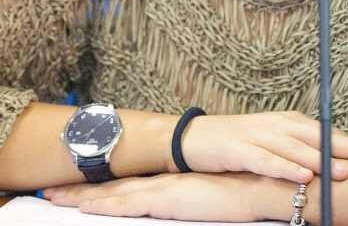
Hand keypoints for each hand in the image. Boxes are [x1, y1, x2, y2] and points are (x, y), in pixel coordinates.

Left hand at [44, 172, 261, 221]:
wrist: (257, 184)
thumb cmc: (239, 192)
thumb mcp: (207, 198)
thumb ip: (189, 199)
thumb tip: (180, 203)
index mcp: (167, 183)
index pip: (125, 186)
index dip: (98, 187)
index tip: (75, 189)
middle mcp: (159, 183)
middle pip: (110, 188)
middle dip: (78, 190)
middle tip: (49, 190)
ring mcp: (161, 190)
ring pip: (111, 194)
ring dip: (81, 196)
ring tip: (54, 197)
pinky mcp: (166, 199)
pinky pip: (127, 204)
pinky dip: (104, 205)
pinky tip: (85, 206)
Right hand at [168, 111, 347, 183]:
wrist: (194, 138)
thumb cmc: (236, 143)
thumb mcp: (269, 142)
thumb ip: (295, 150)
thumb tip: (326, 165)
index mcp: (285, 121)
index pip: (324, 131)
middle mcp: (276, 125)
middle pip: (317, 136)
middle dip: (346, 148)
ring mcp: (258, 136)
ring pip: (295, 149)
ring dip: (321, 161)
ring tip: (345, 173)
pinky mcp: (240, 150)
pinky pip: (267, 161)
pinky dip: (286, 168)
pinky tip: (303, 177)